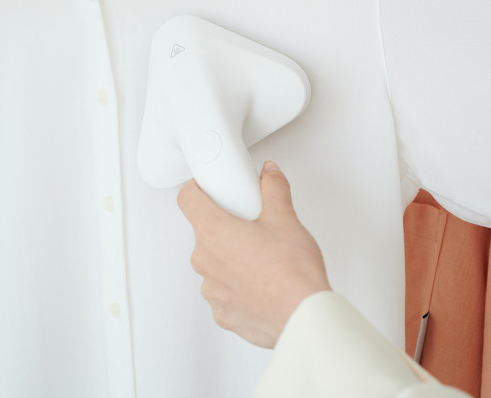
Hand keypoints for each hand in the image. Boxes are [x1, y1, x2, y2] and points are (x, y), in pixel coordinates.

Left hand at [178, 161, 331, 348]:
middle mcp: (205, 261)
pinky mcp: (222, 312)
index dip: (197, 189)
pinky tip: (261, 281)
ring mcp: (212, 289)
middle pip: (204, 231)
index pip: (187, 199)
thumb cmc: (291, 272)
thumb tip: (269, 175)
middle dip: (225, 225)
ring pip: (215, 262)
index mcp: (213, 232)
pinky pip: (224, 289)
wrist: (303, 317)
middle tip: (251, 225)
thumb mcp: (285, 217)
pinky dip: (237, 283)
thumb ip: (273, 188)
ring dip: (231, 256)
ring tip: (261, 256)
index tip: (208, 188)